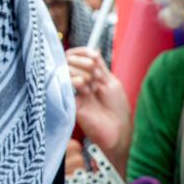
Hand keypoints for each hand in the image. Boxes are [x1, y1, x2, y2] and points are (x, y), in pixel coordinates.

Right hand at [66, 46, 131, 175]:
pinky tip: (84, 88)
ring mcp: (73, 91)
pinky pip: (65, 84)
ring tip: (91, 85)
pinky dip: (76, 80)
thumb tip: (92, 51)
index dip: (82, 52)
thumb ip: (99, 66)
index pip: (75, 56)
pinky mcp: (69, 101)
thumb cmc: (117, 110)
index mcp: (88, 76)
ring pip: (67, 69)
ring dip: (81, 72)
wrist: (118, 132)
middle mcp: (78, 81)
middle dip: (83, 62)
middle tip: (95, 74)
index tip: (93, 55)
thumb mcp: (111, 82)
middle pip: (69, 60)